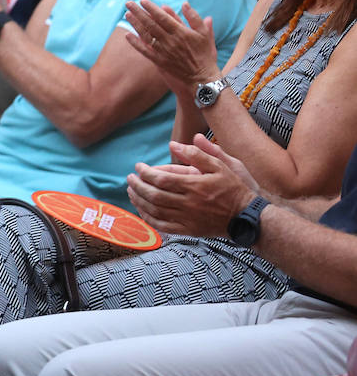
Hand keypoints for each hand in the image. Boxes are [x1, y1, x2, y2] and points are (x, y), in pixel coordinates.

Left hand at [124, 0, 219, 86]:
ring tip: (127, 14)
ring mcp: (163, 51)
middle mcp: (170, 41)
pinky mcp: (159, 61)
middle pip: (151, 24)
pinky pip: (145, 51)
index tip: (142, 1)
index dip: (152, 9)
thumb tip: (184, 3)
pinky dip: (136, 43)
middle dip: (139, 12)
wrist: (201, 77)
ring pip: (146, 35)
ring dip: (135, 24)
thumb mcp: (204, 34)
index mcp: (181, 32)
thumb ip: (194, 18)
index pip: (163, 18)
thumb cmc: (204, 54)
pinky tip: (127, 35)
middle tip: (128, 3)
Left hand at [126, 135, 257, 236]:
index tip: (138, 167)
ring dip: (139, 201)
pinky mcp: (189, 230)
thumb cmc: (233, 188)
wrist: (247, 217)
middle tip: (129, 178)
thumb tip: (173, 145)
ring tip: (131, 191)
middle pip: (154, 195)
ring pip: (155, 211)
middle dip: (137, 186)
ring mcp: (188, 219)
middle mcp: (189, 203)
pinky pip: (163, 226)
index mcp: (195, 186)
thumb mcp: (220, 166)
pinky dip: (148, 219)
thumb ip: (196, 154)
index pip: (161, 179)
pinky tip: (141, 210)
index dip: (145, 173)